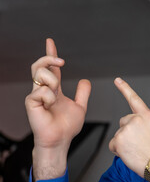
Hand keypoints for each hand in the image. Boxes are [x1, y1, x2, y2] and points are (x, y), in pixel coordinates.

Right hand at [25, 38, 90, 180]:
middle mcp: (43, 90)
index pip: (51, 68)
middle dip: (49, 57)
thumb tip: (86, 80)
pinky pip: (42, 91)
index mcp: (54, 89)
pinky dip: (50, 97)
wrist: (60, 140)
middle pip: (39, 65)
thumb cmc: (67, 127)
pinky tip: (49, 106)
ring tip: (56, 97)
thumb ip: (83, 93)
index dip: (50, 54)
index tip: (50, 41)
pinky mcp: (31, 102)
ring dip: (53, 82)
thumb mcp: (80, 106)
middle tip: (62, 61)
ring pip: (41, 74)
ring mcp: (36, 95)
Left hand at [109, 77, 149, 177]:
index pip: (134, 98)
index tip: (117, 80)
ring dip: (124, 142)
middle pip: (124, 121)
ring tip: (136, 150)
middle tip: (139, 142)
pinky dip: (118, 151)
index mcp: (147, 116)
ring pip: (119, 134)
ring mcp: (125, 130)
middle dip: (129, 130)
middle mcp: (135, 120)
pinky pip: (113, 145)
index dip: (125, 88)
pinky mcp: (118, 140)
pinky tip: (130, 154)